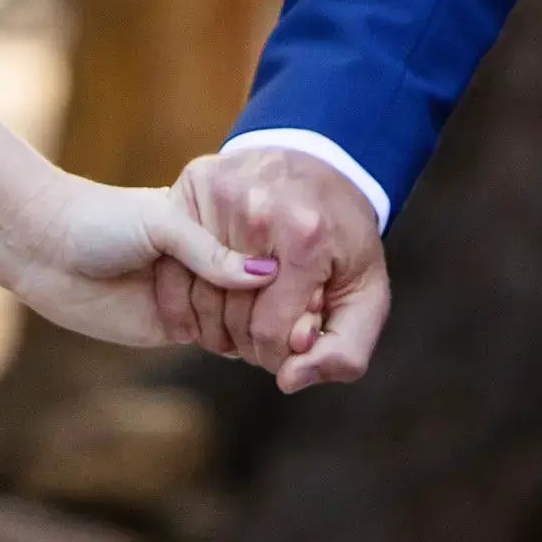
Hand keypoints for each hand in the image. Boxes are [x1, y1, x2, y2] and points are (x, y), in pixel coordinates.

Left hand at [8, 172, 280, 348]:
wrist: (48, 250)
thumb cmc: (102, 221)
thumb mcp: (162, 224)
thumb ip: (210, 250)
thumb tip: (266, 273)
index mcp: (213, 219)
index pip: (265, 248)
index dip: (286, 268)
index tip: (310, 286)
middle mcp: (210, 257)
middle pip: (262, 288)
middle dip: (277, 305)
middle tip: (299, 325)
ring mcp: (198, 293)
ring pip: (246, 317)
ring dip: (258, 329)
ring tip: (280, 340)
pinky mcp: (180, 326)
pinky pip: (221, 340)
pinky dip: (237, 345)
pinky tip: (254, 349)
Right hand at [154, 147, 389, 390]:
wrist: (322, 160)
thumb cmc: (342, 236)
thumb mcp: (365, 294)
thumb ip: (344, 351)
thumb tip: (288, 381)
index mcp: (306, 239)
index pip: (271, 334)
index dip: (278, 355)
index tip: (287, 346)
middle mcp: (259, 211)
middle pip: (232, 318)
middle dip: (249, 342)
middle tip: (263, 335)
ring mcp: (221, 194)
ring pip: (199, 296)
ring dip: (215, 325)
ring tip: (240, 319)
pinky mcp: (195, 182)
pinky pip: (175, 262)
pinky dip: (185, 296)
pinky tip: (209, 300)